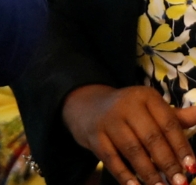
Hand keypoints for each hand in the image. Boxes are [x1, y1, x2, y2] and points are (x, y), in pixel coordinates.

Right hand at [62, 84, 195, 184]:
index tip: (192, 167)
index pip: (168, 123)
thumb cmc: (130, 112)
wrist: (87, 106)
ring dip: (149, 173)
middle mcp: (125, 105)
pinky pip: (111, 159)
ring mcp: (108, 120)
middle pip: (151, 137)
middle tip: (181, 183)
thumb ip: (177, 117)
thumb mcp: (152, 108)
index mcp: (145, 97)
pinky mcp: (94, 136)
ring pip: (132, 150)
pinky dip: (124, 175)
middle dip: (168, 163)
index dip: (181, 146)